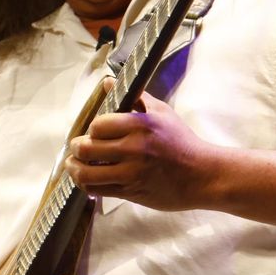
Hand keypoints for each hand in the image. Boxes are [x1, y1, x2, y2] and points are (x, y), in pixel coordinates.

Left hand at [64, 88, 219, 210]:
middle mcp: (133, 149)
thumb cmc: (182, 142)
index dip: (91, 129)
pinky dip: (87, 185)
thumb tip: (109, 82)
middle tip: (77, 147)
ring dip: (75, 169)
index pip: (98, 126)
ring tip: (73, 165)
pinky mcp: (131, 193)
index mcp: (140, 126)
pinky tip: (88, 180)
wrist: (202, 175)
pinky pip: (98, 190)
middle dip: (76, 148)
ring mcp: (131, 173)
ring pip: (87, 173)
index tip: (92, 132)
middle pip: (87, 149)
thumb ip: (135, 97)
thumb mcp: (163, 113)